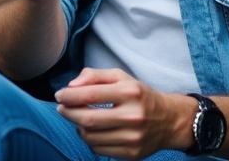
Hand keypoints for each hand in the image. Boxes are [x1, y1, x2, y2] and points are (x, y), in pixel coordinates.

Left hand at [55, 68, 193, 159]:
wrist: (169, 120)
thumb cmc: (139, 95)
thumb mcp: (121, 77)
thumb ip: (94, 76)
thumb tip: (71, 86)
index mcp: (130, 92)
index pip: (90, 95)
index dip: (69, 96)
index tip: (59, 95)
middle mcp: (133, 116)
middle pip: (87, 119)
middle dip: (68, 113)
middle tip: (62, 108)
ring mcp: (133, 138)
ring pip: (90, 136)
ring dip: (78, 126)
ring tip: (79, 118)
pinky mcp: (132, 154)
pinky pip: (99, 149)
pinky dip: (90, 140)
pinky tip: (93, 130)